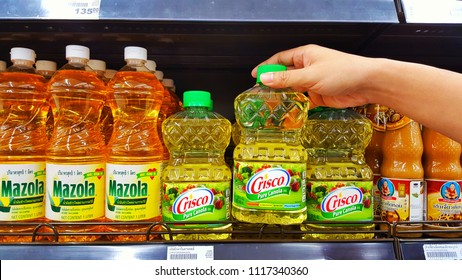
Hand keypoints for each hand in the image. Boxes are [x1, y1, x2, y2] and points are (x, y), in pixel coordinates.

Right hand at [251, 44, 376, 107]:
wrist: (367, 84)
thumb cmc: (343, 71)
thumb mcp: (310, 75)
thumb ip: (287, 79)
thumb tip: (265, 78)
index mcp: (304, 55)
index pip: (280, 59)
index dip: (266, 67)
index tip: (255, 76)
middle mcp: (307, 67)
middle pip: (285, 75)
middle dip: (273, 84)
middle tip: (260, 95)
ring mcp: (313, 82)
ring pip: (293, 89)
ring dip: (284, 97)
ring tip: (271, 106)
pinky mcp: (319, 95)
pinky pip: (303, 101)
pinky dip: (295, 106)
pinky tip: (288, 112)